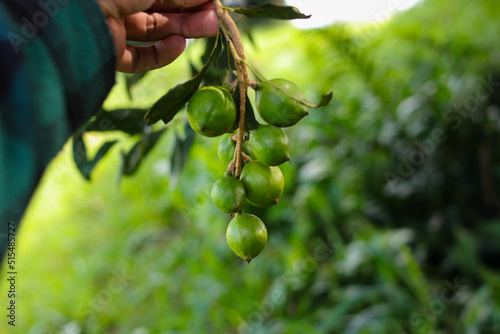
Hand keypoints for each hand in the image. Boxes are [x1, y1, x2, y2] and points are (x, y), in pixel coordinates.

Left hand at [97, 0, 218, 72]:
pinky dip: (160, 54)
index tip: (210, 0)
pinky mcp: (108, 53)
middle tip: (215, 18)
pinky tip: (178, 46)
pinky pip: (138, 56)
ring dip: (182, 30)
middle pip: (158, 8)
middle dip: (188, 12)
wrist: (65, 21)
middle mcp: (114, 2)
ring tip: (208, 29)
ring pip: (152, 30)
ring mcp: (110, 27)